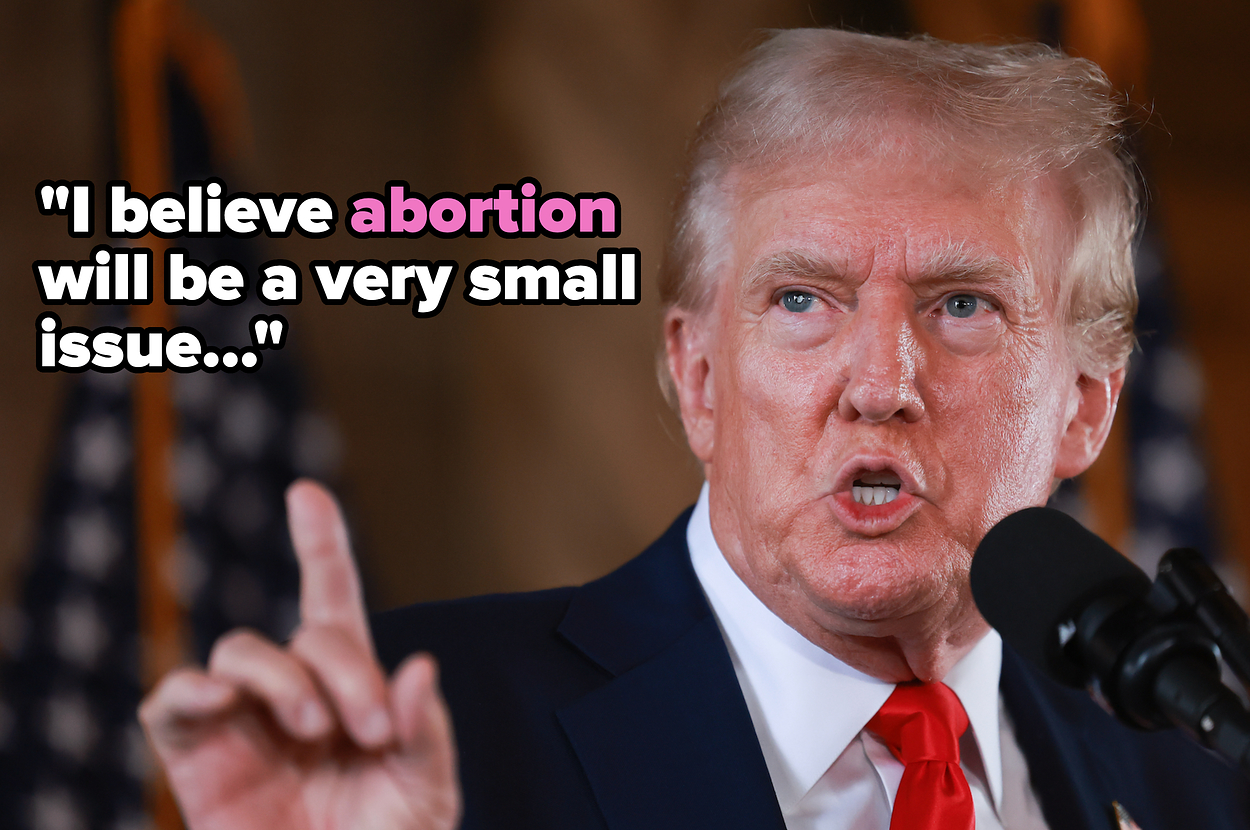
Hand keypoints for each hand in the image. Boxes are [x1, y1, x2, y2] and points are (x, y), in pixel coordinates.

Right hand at [140, 480, 459, 829]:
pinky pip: (171, 700)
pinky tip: (222, 701)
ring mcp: (240, 721)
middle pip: (307, 633)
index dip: (321, 545)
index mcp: (349, 690)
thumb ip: (425, 731)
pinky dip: (191, 688)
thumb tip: (420, 666)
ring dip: (283, 678)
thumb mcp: (425, 792)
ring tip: (314, 728)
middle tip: (371, 729)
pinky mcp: (193, 756)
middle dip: (345, 671)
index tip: (307, 493)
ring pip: (242, 649)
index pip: (333, 602)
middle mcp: (293, 693)